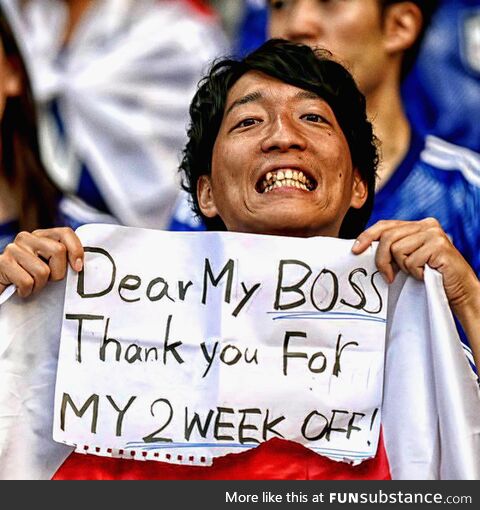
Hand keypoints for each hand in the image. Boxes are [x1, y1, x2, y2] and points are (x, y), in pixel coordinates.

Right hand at [0, 227, 83, 297]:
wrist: (4, 292)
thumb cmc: (32, 280)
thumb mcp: (51, 268)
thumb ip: (65, 259)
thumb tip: (80, 265)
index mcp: (41, 236)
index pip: (65, 233)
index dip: (76, 250)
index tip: (78, 268)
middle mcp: (26, 238)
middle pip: (58, 251)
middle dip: (57, 273)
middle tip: (47, 280)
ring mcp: (12, 249)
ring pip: (43, 270)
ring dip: (40, 285)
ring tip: (32, 285)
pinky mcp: (2, 262)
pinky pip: (27, 282)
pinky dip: (27, 291)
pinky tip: (20, 289)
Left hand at [351, 218, 479, 313]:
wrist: (458, 290)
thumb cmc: (430, 276)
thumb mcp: (407, 259)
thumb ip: (393, 249)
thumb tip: (363, 250)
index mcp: (417, 225)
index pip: (385, 224)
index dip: (367, 236)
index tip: (355, 249)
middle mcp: (426, 225)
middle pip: (388, 238)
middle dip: (382, 260)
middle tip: (389, 276)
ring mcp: (434, 234)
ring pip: (397, 250)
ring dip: (404, 267)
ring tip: (418, 272)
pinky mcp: (439, 246)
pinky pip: (412, 261)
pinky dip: (416, 273)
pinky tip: (427, 274)